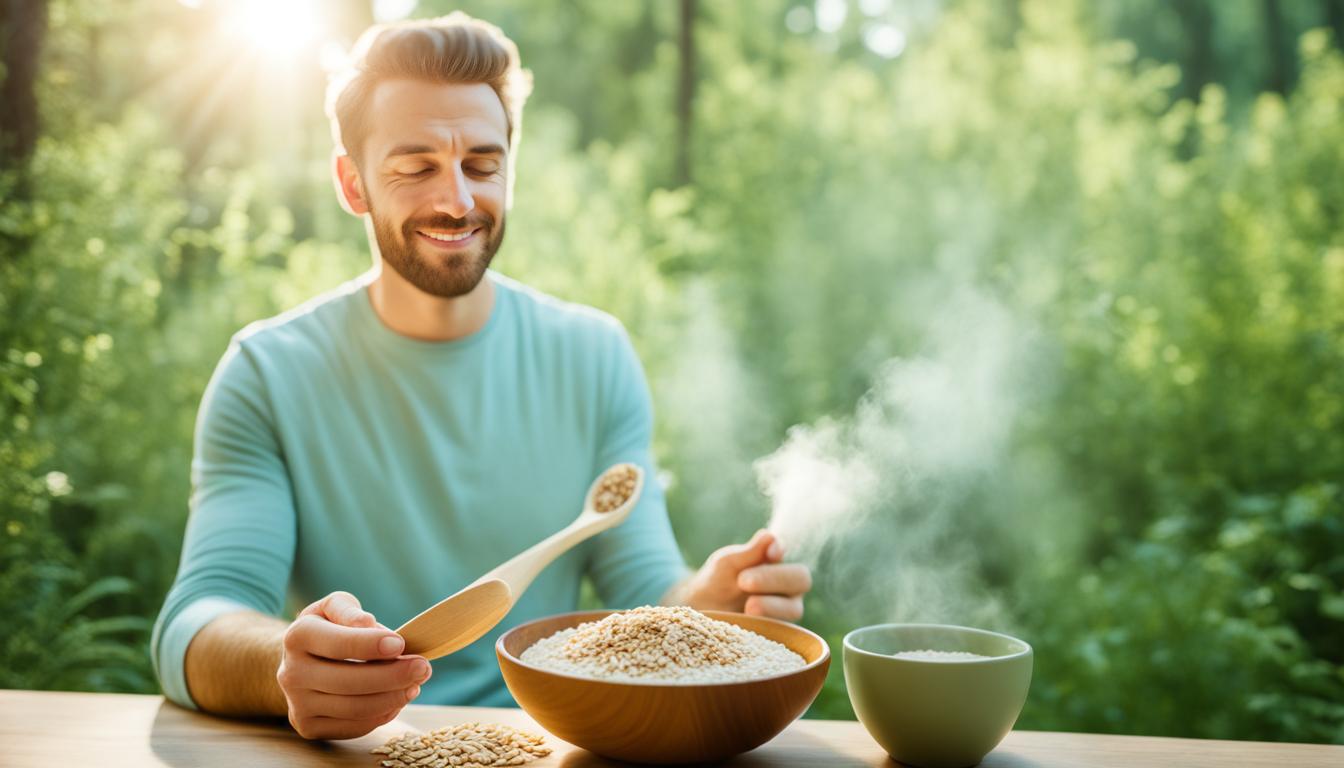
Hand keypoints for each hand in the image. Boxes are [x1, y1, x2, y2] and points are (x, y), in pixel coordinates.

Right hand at [275, 591, 430, 739]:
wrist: (301, 660)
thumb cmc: (328, 628)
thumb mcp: (335, 607)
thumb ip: (350, 611)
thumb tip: (367, 624)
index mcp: (297, 637)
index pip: (337, 645)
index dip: (371, 645)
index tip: (401, 644)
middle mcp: (291, 673)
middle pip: (348, 682)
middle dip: (392, 676)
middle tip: (423, 667)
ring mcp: (298, 704)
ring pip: (353, 708)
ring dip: (393, 698)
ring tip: (415, 684)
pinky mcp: (308, 726)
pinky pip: (353, 727)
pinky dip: (381, 715)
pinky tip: (397, 699)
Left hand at [681, 530, 811, 620]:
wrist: (702, 613)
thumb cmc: (717, 581)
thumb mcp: (726, 563)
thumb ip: (749, 553)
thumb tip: (770, 538)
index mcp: (778, 565)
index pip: (788, 553)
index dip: (784, 554)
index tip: (771, 554)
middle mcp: (789, 588)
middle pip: (801, 579)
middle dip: (774, 578)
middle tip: (743, 581)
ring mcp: (785, 613)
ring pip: (795, 609)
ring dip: (771, 605)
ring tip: (747, 606)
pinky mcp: (777, 634)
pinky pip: (782, 632)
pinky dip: (765, 626)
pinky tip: (747, 622)